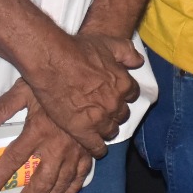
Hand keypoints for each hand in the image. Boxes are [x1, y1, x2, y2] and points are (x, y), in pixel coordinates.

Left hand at [0, 83, 93, 192]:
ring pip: (60, 184)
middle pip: (40, 183)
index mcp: (37, 131)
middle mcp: (56, 146)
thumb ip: (3, 107)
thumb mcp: (25, 90)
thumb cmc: (54, 82)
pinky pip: (80, 177)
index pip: (12, 162)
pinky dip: (70, 189)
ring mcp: (75, 150)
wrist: (86, 77)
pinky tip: (62, 192)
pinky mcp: (88, 150)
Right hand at [22, 33, 142, 155]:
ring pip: (110, 131)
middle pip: (122, 115)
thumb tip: (138, 62)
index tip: (115, 95)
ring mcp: (100, 118)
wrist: (53, 62)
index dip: (123, 95)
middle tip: (104, 111)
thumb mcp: (109, 43)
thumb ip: (127, 53)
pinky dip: (97, 149)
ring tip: (97, 127)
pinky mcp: (82, 131)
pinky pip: (96, 147)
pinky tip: (94, 147)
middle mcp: (115, 103)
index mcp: (123, 83)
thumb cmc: (79, 50)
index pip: (132, 95)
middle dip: (115, 113)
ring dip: (106, 129)